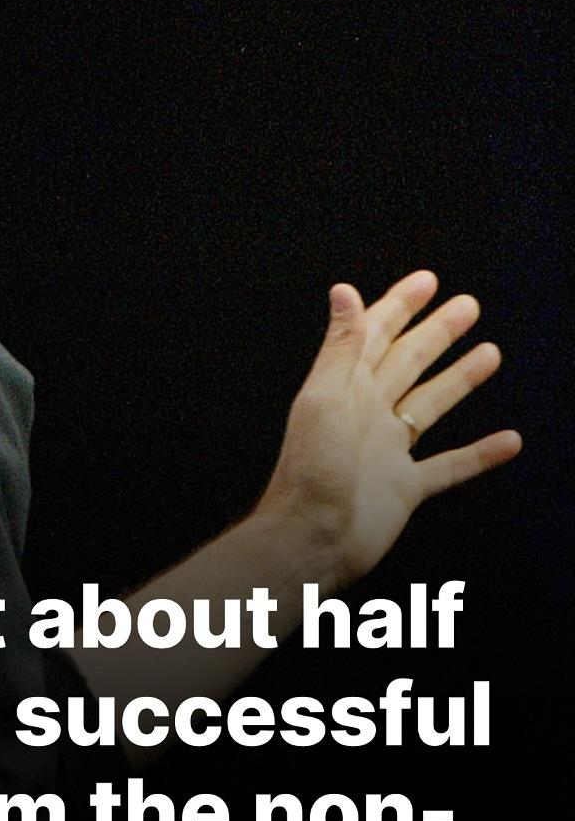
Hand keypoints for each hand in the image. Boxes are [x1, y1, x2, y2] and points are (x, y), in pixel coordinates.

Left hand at [256, 270, 520, 589]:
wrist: (312, 538)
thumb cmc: (310, 471)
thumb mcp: (324, 399)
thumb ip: (341, 347)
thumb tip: (344, 291)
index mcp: (345, 388)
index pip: (376, 336)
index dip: (400, 307)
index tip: (428, 282)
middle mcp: (367, 414)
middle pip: (408, 362)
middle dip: (437, 333)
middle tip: (468, 306)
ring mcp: (388, 451)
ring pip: (430, 405)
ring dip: (459, 380)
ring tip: (490, 353)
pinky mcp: (405, 488)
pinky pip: (451, 466)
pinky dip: (480, 454)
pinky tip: (509, 440)